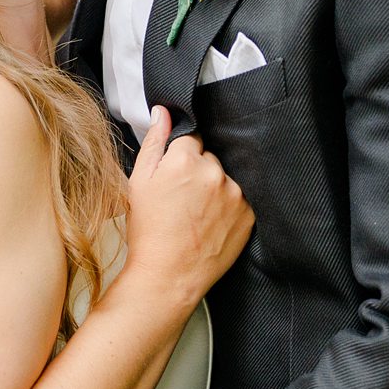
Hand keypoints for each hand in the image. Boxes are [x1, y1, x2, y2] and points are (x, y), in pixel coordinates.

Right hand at [120, 107, 251, 307]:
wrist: (168, 275)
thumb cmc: (149, 231)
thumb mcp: (139, 182)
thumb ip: (154, 141)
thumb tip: (163, 113)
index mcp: (186, 159)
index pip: (190, 139)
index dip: (179, 158)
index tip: (173, 177)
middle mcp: (215, 172)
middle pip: (209, 158)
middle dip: (198, 171)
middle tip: (182, 200)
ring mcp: (235, 194)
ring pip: (225, 179)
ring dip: (214, 189)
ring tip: (196, 215)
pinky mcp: (248, 214)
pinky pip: (239, 200)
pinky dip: (227, 208)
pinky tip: (210, 224)